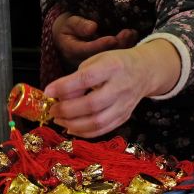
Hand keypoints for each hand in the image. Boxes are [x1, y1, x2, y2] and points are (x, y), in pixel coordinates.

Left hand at [45, 39, 180, 137]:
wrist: (145, 72)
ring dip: (74, 124)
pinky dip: (84, 132)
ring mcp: (125, 104)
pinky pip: (104, 129)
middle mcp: (121, 87)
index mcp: (112, 67)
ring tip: (60, 120)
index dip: (65, 87)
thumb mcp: (96, 61)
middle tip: (53, 109)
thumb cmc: (115, 64)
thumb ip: (78, 77)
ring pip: (98, 122)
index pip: (87, 79)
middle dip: (67, 110)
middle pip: (92, 104)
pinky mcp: (125, 116)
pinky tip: (72, 128)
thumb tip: (59, 98)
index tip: (48, 92)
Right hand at [52, 12, 137, 66]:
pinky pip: (116, 58)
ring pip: (111, 58)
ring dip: (124, 46)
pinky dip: (126, 47)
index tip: (113, 38)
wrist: (69, 36)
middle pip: (103, 57)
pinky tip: (134, 36)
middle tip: (128, 33)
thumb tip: (92, 27)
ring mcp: (95, 64)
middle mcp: (84, 61)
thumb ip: (79, 25)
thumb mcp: (69, 23)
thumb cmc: (69, 28)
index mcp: (72, 52)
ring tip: (132, 33)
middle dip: (117, 45)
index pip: (88, 51)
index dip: (101, 45)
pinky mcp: (104, 63)